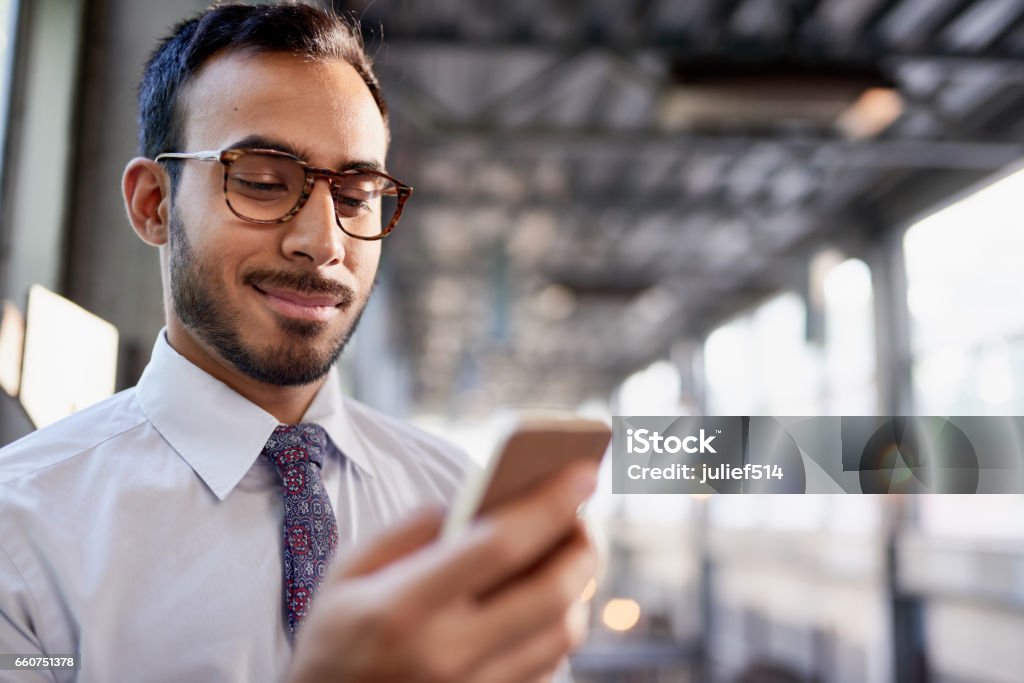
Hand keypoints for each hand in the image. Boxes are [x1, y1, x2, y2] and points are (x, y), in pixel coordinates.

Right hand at [286, 462, 598, 682]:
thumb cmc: (334, 638)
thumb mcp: (345, 573)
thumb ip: (408, 530)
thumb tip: (473, 501)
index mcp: (405, 607)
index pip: (500, 545)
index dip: (550, 503)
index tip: (582, 472)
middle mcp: (447, 655)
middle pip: (551, 593)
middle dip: (582, 545)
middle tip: (584, 517)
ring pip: (562, 635)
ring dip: (578, 588)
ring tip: (569, 555)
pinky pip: (550, 668)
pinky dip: (558, 626)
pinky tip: (547, 602)